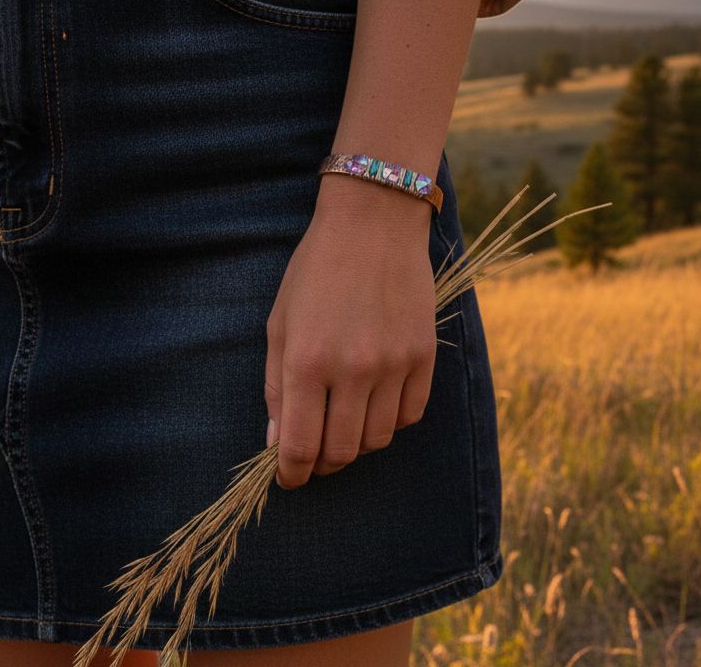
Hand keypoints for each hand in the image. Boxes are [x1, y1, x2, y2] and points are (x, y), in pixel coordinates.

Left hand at [264, 191, 436, 489]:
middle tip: (316, 450)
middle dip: (323, 462)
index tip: (290, 478)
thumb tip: (277, 443)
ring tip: (346, 420)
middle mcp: (352, 369)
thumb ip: (276, 386)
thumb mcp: (281, 322)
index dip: (292, 474)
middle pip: (341, 452)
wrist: (374, 222)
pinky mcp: (424, 355)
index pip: (300, 447)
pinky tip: (377, 400)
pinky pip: (410, 415)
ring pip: (378, 439)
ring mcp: (393, 363)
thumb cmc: (317, 269)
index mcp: (307, 361)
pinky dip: (391, 419)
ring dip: (358, 442)